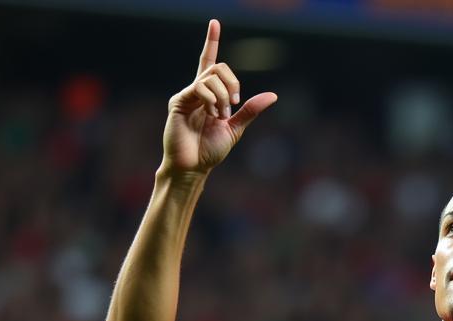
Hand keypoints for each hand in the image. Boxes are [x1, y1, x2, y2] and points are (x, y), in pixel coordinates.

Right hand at [162, 20, 276, 174]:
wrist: (194, 167)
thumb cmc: (210, 151)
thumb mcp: (235, 128)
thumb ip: (250, 110)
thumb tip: (273, 95)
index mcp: (209, 96)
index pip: (209, 63)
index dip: (212, 42)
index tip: (215, 22)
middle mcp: (197, 91)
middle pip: (218, 67)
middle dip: (233, 84)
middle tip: (234, 106)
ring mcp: (187, 94)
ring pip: (211, 77)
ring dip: (223, 97)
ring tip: (219, 117)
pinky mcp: (178, 100)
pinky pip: (200, 87)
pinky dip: (212, 100)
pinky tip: (211, 115)